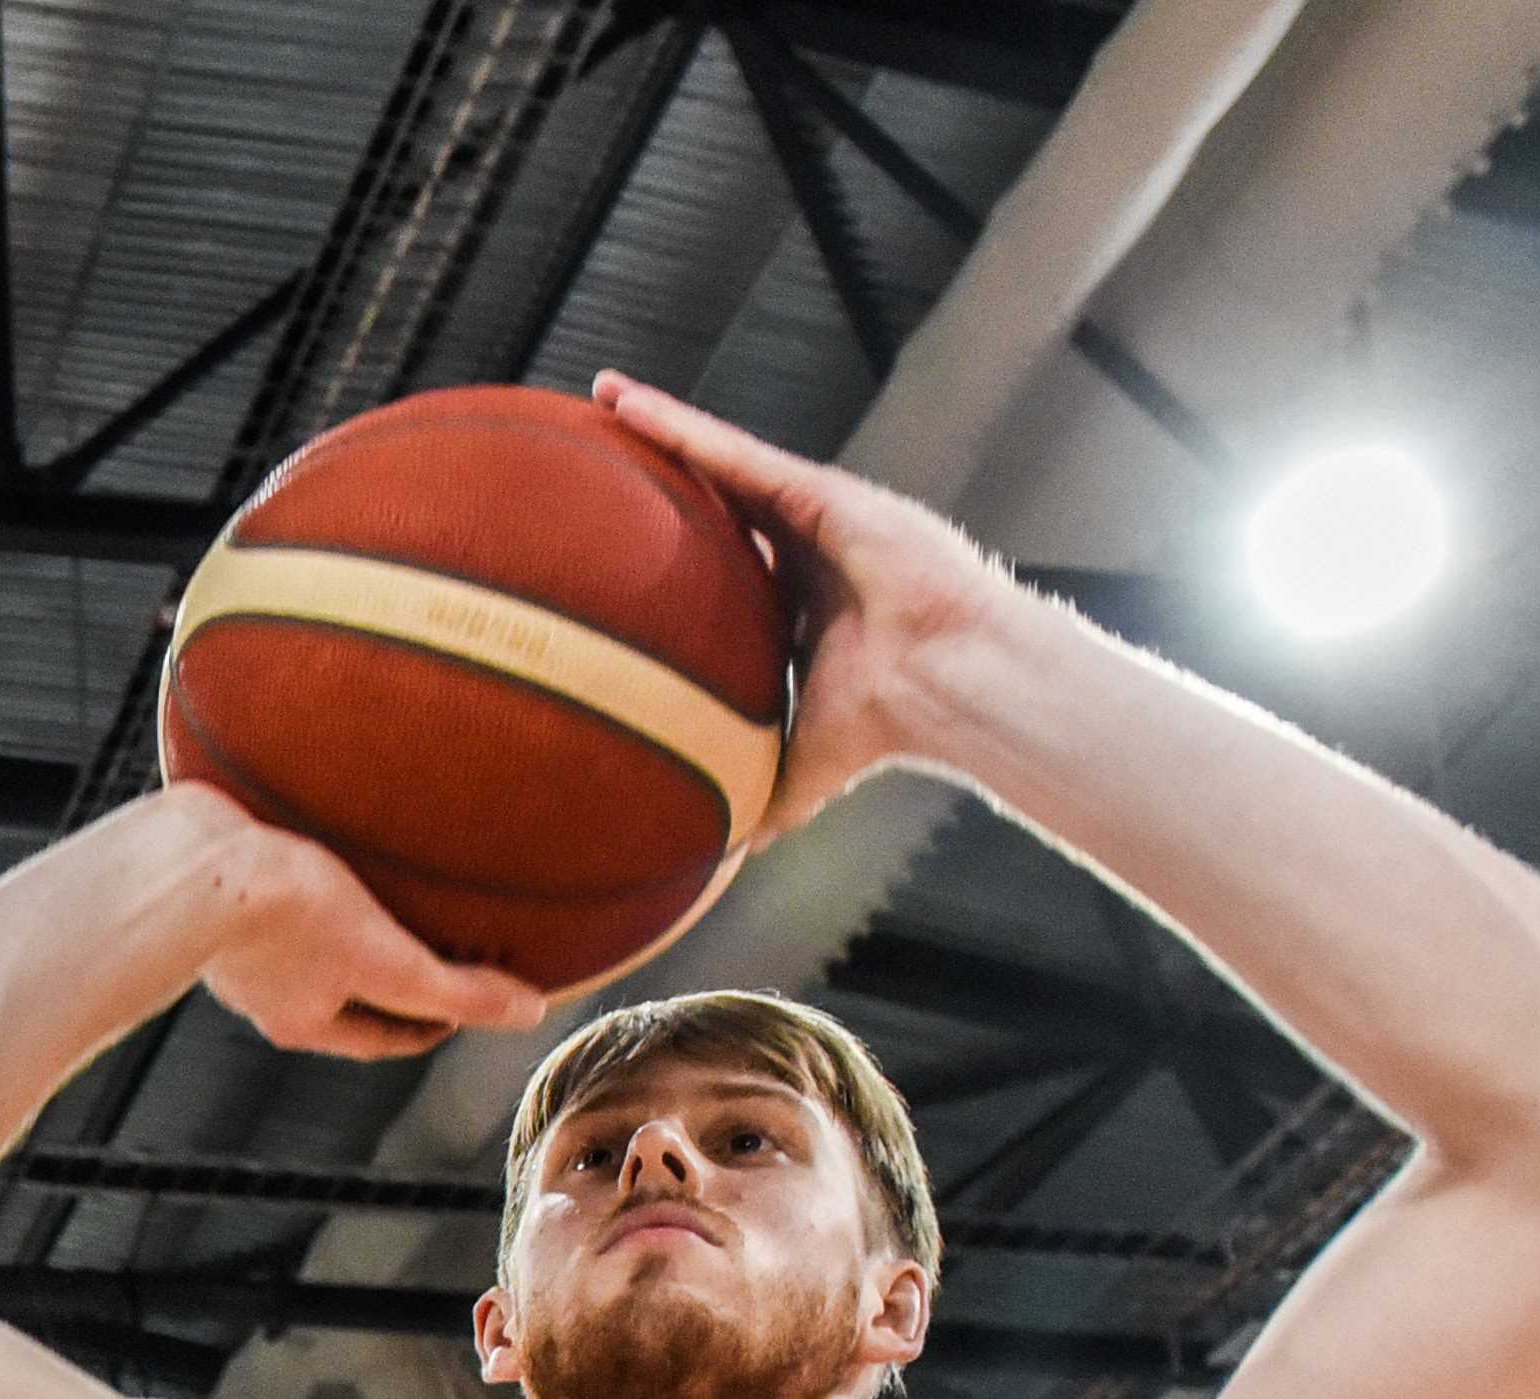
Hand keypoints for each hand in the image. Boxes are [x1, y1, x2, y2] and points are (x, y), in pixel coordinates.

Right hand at [183, 801, 542, 1057]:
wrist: (186, 861)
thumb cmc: (281, 913)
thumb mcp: (385, 957)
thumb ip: (455, 990)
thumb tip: (530, 1013)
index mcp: (303, 1020)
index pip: (383, 1037)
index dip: (430, 1024)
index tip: (463, 1006)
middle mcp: (264, 990)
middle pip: (343, 993)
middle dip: (385, 978)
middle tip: (428, 949)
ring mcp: (234, 942)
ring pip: (304, 943)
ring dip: (341, 929)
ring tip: (375, 894)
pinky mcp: (215, 891)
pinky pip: (271, 893)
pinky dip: (302, 884)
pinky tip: (315, 846)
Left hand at [588, 371, 1018, 840]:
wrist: (948, 687)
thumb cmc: (890, 725)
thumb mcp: (802, 766)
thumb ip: (760, 798)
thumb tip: (718, 859)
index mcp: (795, 597)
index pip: (718, 561)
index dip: (669, 545)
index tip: (613, 540)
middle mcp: (800, 545)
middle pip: (712, 494)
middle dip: (658, 464)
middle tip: (592, 444)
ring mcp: (812, 512)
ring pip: (718, 458)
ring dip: (659, 426)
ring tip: (600, 398)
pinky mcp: (821, 492)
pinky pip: (735, 453)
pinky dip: (682, 430)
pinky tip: (631, 409)